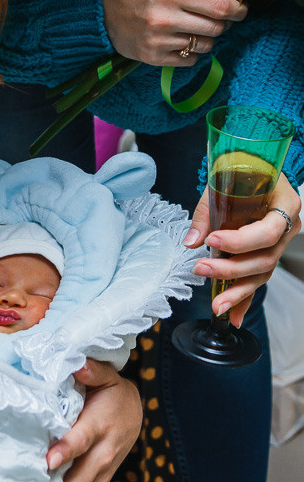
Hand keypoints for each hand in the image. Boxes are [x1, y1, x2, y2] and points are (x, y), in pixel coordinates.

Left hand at [47, 359, 141, 481]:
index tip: (48, 461)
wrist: (135, 411)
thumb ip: (91, 370)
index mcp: (100, 425)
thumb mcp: (105, 376)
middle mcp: (102, 454)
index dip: (65, 450)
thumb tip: (77, 363)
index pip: (81, 440)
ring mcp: (102, 472)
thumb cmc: (114, 393)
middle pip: (79, 480)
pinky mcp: (99, 481)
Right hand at [101, 0, 246, 64]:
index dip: (238, 9)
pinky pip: (189, 59)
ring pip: (205, 45)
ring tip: (194, 26)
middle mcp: (165, 17)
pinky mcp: (151, 57)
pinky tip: (180, 38)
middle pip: (216, 28)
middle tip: (216, 16)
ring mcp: (158, 40)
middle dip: (223, 22)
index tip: (242, 8)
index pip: (221, 7)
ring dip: (207, 37)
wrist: (98, 6)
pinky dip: (191, 50)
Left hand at [185, 172, 301, 325]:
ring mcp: (281, 243)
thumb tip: (191, 242)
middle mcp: (289, 226)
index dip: (241, 240)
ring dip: (237, 290)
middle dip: (231, 269)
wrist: (254, 165)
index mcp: (286, 203)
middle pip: (265, 258)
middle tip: (202, 269)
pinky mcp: (268, 254)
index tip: (213, 239)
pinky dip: (243, 298)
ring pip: (262, 273)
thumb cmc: (242, 169)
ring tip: (216, 304)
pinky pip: (258, 278)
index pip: (269, 231)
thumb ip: (207, 211)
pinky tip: (232, 316)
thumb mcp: (223, 181)